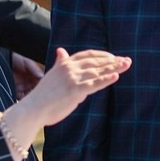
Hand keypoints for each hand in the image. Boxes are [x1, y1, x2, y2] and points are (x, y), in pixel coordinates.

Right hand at [4, 48, 129, 142]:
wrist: (33, 109)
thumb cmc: (42, 96)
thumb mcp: (52, 75)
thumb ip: (60, 63)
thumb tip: (61, 51)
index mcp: (64, 64)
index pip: (87, 55)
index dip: (102, 55)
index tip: (113, 57)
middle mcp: (69, 68)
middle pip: (95, 61)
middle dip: (112, 61)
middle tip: (127, 60)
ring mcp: (72, 78)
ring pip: (97, 71)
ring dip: (114, 68)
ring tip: (127, 65)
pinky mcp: (74, 90)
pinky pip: (94, 84)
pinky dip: (106, 80)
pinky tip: (116, 76)